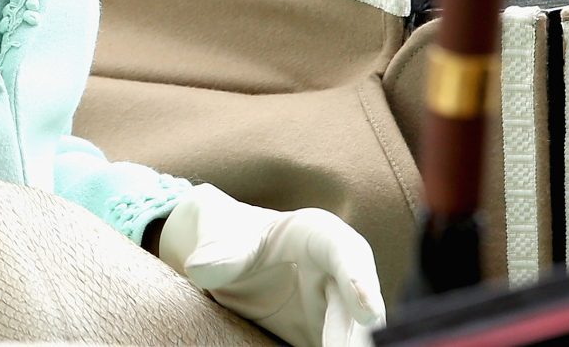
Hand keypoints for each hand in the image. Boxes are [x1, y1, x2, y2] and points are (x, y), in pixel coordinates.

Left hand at [159, 185, 384, 346]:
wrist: (225, 256)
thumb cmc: (229, 234)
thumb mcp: (220, 232)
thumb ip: (217, 250)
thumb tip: (200, 269)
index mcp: (319, 234)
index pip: (346, 253)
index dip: (359, 281)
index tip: (368, 314)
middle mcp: (337, 272)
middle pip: (356, 304)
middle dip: (356, 332)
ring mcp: (334, 306)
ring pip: (352, 332)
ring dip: (350, 345)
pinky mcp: (323, 333)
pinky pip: (332, 345)